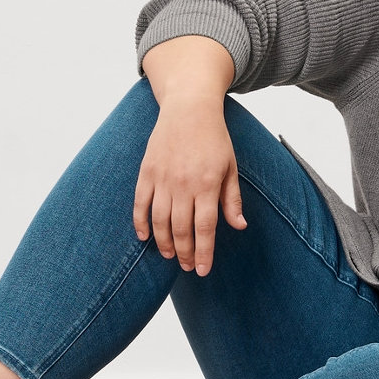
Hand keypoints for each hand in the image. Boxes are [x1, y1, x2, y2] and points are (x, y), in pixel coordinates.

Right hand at [132, 97, 247, 276]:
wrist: (189, 108)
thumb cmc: (214, 138)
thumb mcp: (231, 167)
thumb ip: (232, 199)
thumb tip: (239, 226)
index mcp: (208, 184)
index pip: (205, 228)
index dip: (204, 252)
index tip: (202, 269)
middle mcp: (184, 184)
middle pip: (182, 229)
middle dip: (185, 253)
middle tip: (187, 267)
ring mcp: (163, 178)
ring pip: (160, 221)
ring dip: (164, 243)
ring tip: (170, 255)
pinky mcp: (147, 172)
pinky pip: (140, 204)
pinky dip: (141, 223)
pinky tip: (145, 237)